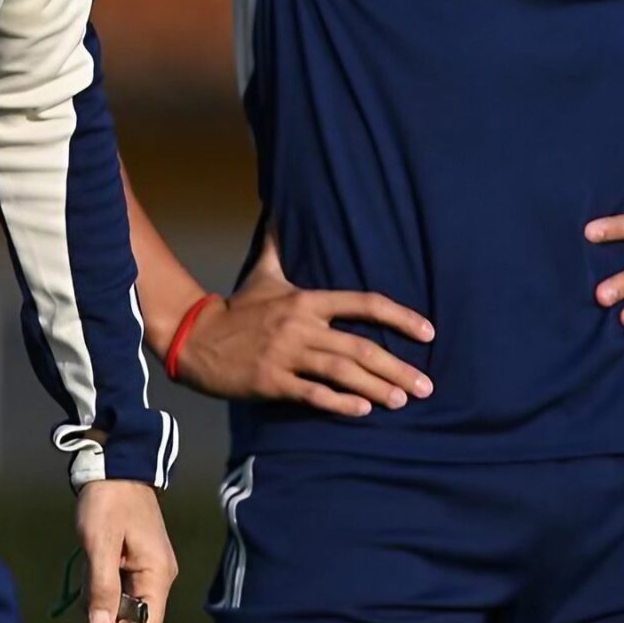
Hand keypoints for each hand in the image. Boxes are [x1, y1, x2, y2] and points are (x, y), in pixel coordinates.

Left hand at [76, 479, 176, 622]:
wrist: (115, 468)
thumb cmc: (108, 502)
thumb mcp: (99, 544)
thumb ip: (102, 587)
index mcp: (158, 574)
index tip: (93, 613)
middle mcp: (160, 576)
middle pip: (135, 616)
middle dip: (106, 609)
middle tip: (87, 582)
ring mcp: (150, 569)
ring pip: (125, 603)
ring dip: (101, 593)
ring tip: (91, 563)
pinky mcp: (139, 562)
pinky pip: (121, 587)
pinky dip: (103, 581)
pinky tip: (95, 560)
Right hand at [170, 235, 432, 416]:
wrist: (195, 337)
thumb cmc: (236, 308)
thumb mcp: (262, 273)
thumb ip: (279, 246)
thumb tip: (280, 211)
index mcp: (306, 299)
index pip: (364, 303)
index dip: (400, 317)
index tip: (428, 332)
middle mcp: (301, 325)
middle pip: (359, 346)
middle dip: (397, 367)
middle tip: (425, 387)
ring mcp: (285, 354)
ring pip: (341, 371)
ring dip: (376, 387)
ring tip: (401, 401)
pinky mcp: (271, 381)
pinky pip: (312, 393)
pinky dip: (340, 403)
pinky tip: (362, 410)